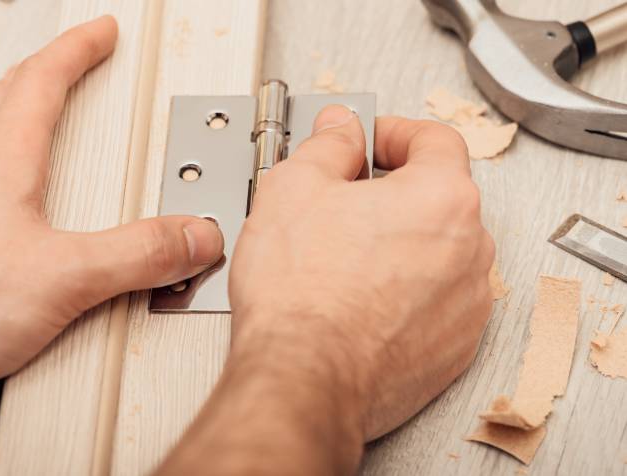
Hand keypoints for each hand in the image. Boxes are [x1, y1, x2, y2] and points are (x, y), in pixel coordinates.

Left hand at [0, 16, 222, 415]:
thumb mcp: (68, 278)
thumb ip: (139, 254)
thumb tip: (194, 237)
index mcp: (2, 167)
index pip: (41, 85)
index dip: (76, 52)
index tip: (101, 33)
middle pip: (6, 98)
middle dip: (45, 68)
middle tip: (70, 58)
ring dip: (3, 104)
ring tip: (21, 98)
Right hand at [230, 105, 493, 439]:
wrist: (303, 379)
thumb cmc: (301, 294)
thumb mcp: (295, 188)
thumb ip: (328, 145)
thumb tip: (340, 129)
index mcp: (442, 198)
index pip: (435, 141)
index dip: (395, 134)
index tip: (369, 144)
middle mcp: (469, 251)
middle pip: (439, 198)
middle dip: (394, 193)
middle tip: (346, 202)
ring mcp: (466, 304)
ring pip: (438, 253)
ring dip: (401, 245)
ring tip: (346, 259)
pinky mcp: (453, 347)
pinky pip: (435, 302)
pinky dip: (405, 293)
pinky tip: (360, 299)